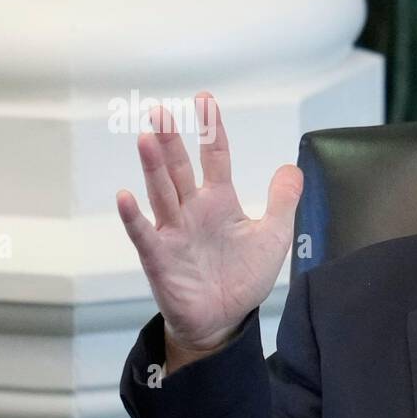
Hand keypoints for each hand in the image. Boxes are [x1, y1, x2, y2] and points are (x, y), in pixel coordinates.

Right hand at [116, 92, 302, 353]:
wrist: (224, 318)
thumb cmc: (243, 276)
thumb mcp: (273, 236)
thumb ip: (282, 201)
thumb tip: (292, 167)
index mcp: (219, 201)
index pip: (214, 157)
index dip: (211, 130)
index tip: (205, 99)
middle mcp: (192, 210)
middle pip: (179, 168)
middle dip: (171, 140)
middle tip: (160, 111)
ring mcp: (173, 231)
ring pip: (161, 192)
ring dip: (153, 167)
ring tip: (146, 139)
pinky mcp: (160, 257)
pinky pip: (144, 233)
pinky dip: (133, 216)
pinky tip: (124, 196)